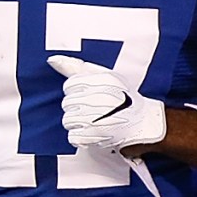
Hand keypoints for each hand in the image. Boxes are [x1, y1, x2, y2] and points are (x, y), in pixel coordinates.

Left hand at [47, 54, 165, 154]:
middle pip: (67, 103)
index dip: (78, 92)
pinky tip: (94, 132)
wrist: (144, 123)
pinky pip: (73, 136)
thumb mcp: (105, 76)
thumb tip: (52, 59)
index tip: (89, 95)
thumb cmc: (124, 99)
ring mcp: (96, 118)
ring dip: (79, 123)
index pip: (70, 85)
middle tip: (94, 109)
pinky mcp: (95, 136)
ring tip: (94, 121)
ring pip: (68, 120)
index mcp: (102, 80)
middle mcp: (99, 97)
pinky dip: (82, 137)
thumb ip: (76, 67)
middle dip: (78, 107)